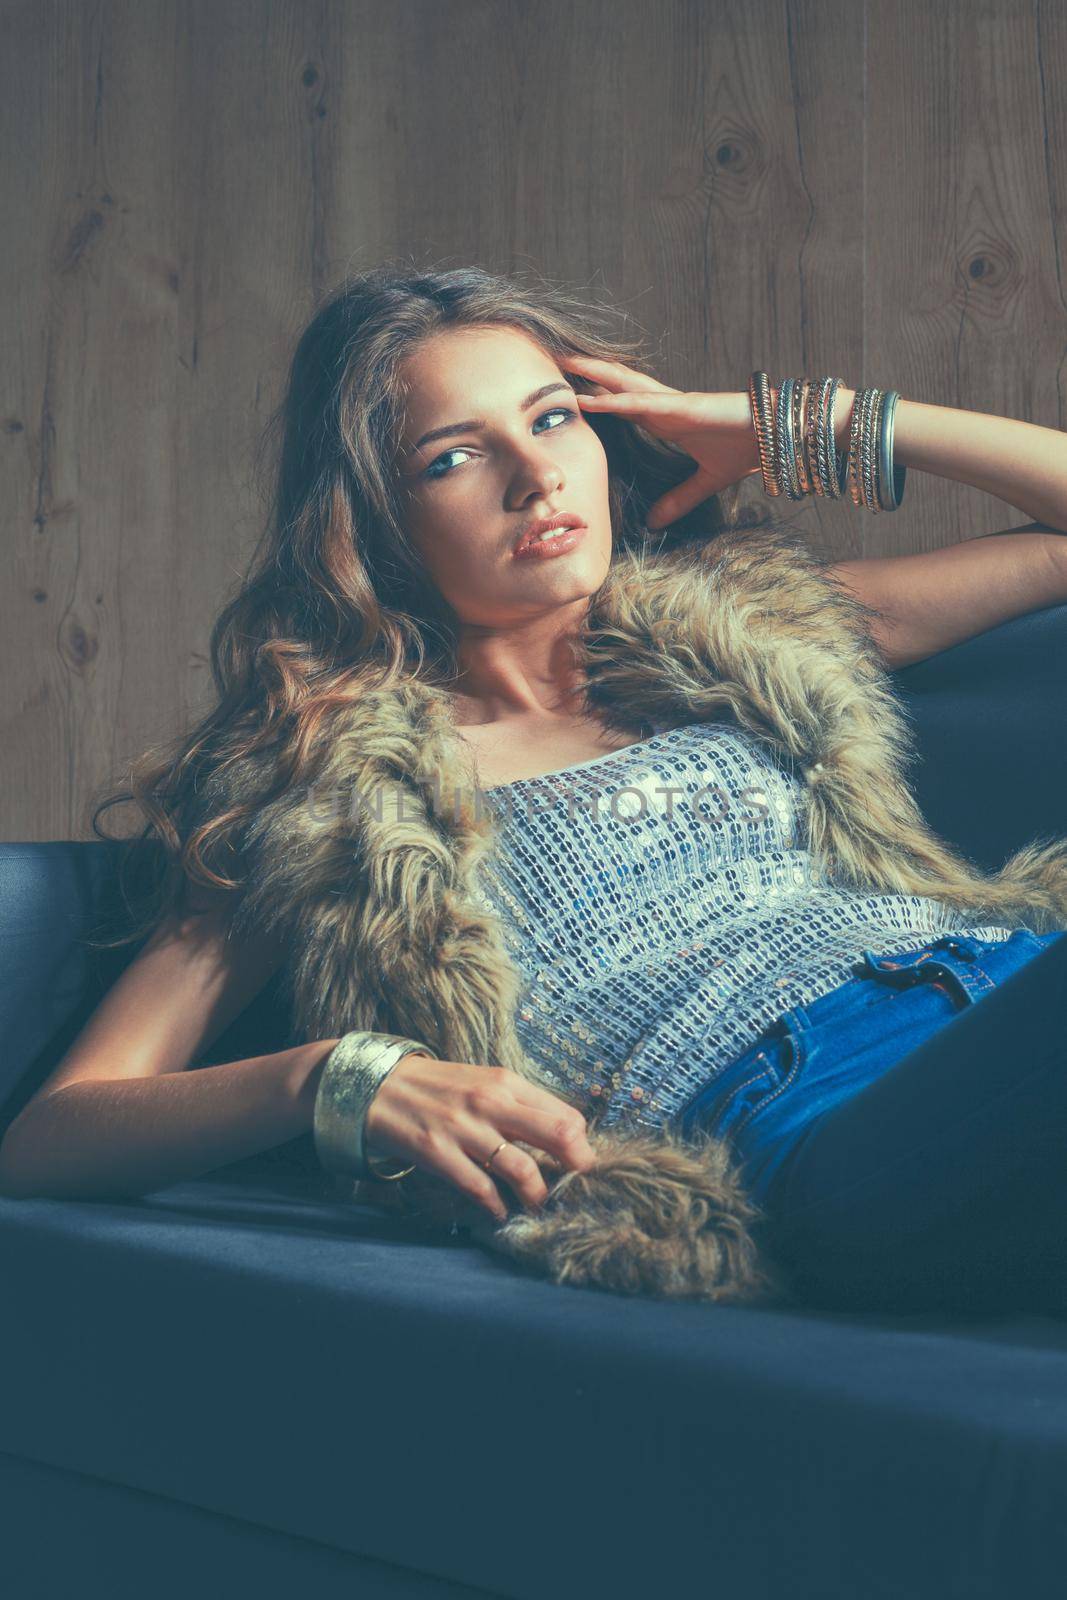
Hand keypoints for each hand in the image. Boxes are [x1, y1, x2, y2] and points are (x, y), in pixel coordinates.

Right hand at [362, 1054, 597, 1222]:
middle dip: (575, 1168)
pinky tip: (499, 1211)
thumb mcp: (484, 1083)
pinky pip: (480, 1188)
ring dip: (537, 1196)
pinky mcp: (438, 1152)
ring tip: (537, 1205)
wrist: (379, 1086)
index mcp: (507, 1083)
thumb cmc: (440, 1088)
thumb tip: (564, 1137)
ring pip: (522, 1170)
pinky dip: (496, 1206)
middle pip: (558, 1135)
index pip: (566, 1116)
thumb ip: (520, 1106)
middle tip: (574, 1187)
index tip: (579, 1164)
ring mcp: (464, 1129)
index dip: (582, 1145)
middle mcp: (491, 1102)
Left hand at [565, 354, 762, 527]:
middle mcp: (663, 405)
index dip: (594, 396)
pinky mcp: (681, 407)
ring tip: (561, 364)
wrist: (777, 437)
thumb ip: (678, 500)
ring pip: (621, 385)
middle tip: (552, 362)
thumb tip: (654, 524)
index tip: (565, 394)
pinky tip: (587, 398)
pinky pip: (639, 402)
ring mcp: (671, 403)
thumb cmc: (746, 449)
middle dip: (584, 374)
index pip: (620, 404)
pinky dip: (611, 400)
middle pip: (614, 386)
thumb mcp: (704, 483)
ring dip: (590, 375)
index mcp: (665, 419)